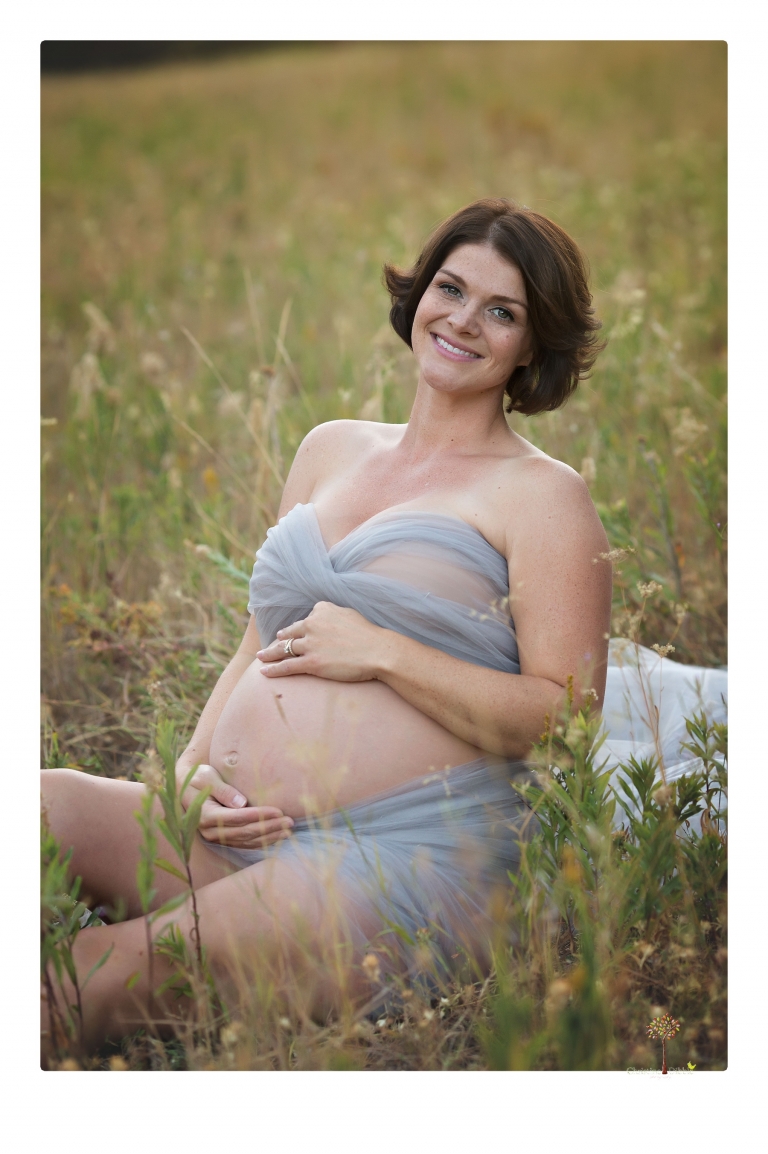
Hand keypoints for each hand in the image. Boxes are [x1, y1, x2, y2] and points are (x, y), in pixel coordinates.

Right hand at [177, 762, 293, 849]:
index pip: (236, 817)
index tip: (278, 811)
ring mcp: (217, 837)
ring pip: (247, 841)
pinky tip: (278, 836)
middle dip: (269, 827)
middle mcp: (211, 831)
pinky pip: (245, 843)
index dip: (258, 815)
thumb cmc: (199, 778)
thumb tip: (241, 802)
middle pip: (244, 832)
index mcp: (206, 815)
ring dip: (269, 836)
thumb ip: (223, 790)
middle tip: (290, 821)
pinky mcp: (224, 839)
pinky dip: (262, 841)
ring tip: (288, 830)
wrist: (186, 788)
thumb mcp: (206, 778)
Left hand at [256, 601, 390, 681]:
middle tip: (271, 645)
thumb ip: (333, 614)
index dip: (300, 629)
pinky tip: (264, 671)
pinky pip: (286, 666)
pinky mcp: (311, 663)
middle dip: (280, 639)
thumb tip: (324, 614)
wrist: (378, 651)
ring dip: (269, 654)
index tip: (294, 634)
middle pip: (289, 633)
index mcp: (322, 610)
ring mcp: (310, 644)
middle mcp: (312, 624)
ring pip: (283, 649)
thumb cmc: (369, 635)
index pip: (305, 619)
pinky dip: (273, 669)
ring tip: (261, 657)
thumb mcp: (349, 614)